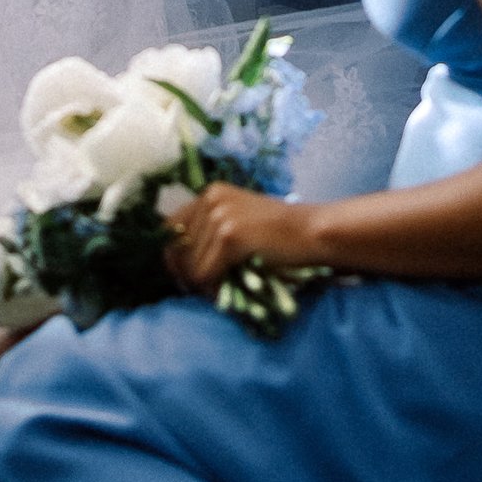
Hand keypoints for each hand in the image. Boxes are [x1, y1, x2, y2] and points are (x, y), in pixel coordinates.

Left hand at [164, 179, 315, 288]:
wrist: (312, 233)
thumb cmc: (278, 236)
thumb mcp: (238, 222)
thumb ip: (208, 233)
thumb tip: (175, 265)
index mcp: (210, 193)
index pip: (169, 228)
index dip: (173, 257)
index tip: (184, 277)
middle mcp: (211, 199)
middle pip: (176, 249)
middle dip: (187, 274)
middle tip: (206, 288)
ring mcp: (220, 215)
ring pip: (189, 266)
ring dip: (202, 284)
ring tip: (225, 286)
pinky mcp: (230, 236)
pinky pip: (205, 275)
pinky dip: (214, 289)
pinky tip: (232, 287)